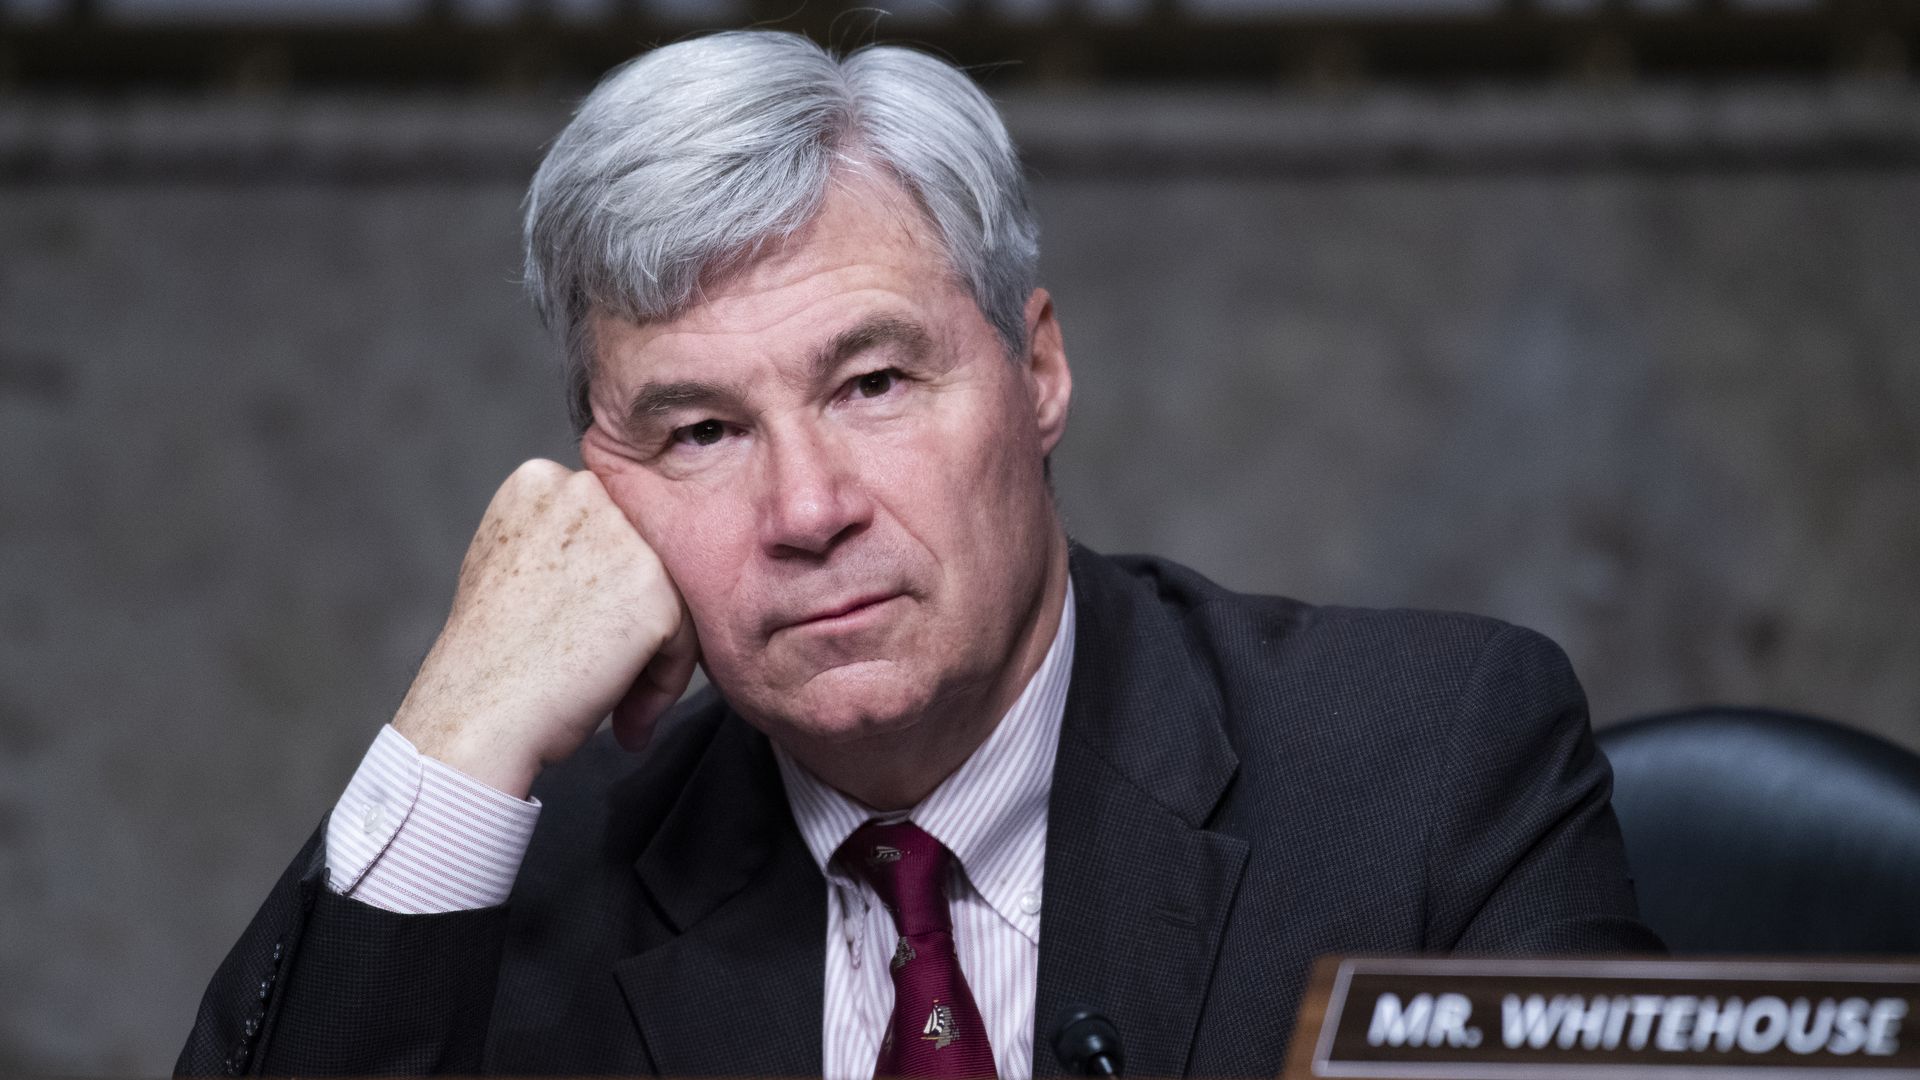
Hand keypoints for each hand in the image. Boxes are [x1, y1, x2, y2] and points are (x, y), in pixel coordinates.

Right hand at [391, 460, 698, 797]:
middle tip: (600, 676)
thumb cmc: (488, 662)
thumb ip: (559, 541)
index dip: (601, 591)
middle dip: (633, 619)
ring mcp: (622, 535)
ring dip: (651, 657)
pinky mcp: (654, 585)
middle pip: (645, 556)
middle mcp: (583, 491)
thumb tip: (618, 552)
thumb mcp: (507, 566)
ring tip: (615, 705)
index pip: (609, 528)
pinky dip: (664, 684)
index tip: (577, 638)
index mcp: (540, 481)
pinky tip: (626, 720)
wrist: (476, 719)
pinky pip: (685, 638)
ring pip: (671, 596)